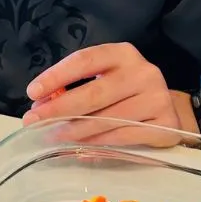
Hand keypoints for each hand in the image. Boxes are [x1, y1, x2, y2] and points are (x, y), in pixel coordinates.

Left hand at [25, 43, 180, 135]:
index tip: (33, 92)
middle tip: (34, 120)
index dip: (56, 76)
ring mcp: (157, 98)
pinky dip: (98, 144)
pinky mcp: (165, 124)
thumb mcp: (105, 77)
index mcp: (123, 54)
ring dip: (76, 130)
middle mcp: (143, 72)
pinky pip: (123, 136)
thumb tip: (42, 105)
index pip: (84, 61)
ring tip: (54, 135)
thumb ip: (77, 86)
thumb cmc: (126, 90)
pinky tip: (80, 147)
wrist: (167, 107)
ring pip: (107, 118)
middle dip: (60, 108)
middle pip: (94, 92)